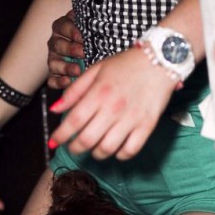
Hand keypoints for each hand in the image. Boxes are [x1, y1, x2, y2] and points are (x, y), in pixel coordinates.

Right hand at [47, 10, 84, 89]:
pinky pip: (52, 80)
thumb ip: (88, 20)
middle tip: (83, 52)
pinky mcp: (54, 75)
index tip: (82, 36)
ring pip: (54, 63)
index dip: (71, 31)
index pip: (62, 26)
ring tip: (78, 70)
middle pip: (57, 45)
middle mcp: (55, 43)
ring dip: (66, 67)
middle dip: (70, 49)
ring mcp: (53, 60)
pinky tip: (68, 82)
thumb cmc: (89, 39)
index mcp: (61, 28)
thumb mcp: (89, 27)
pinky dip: (59, 82)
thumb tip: (93, 13)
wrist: (88, 56)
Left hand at [48, 46, 175, 160]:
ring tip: (94, 149)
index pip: (73, 121)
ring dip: (96, 154)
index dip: (60, 136)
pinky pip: (129, 151)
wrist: (161, 58)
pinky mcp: (146, 126)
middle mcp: (113, 108)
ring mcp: (131, 119)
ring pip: (106, 149)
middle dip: (75, 148)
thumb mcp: (96, 70)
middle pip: (87, 140)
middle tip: (73, 147)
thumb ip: (74, 91)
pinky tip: (115, 149)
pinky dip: (119, 155)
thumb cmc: (126, 65)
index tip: (53, 143)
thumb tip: (55, 110)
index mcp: (99, 93)